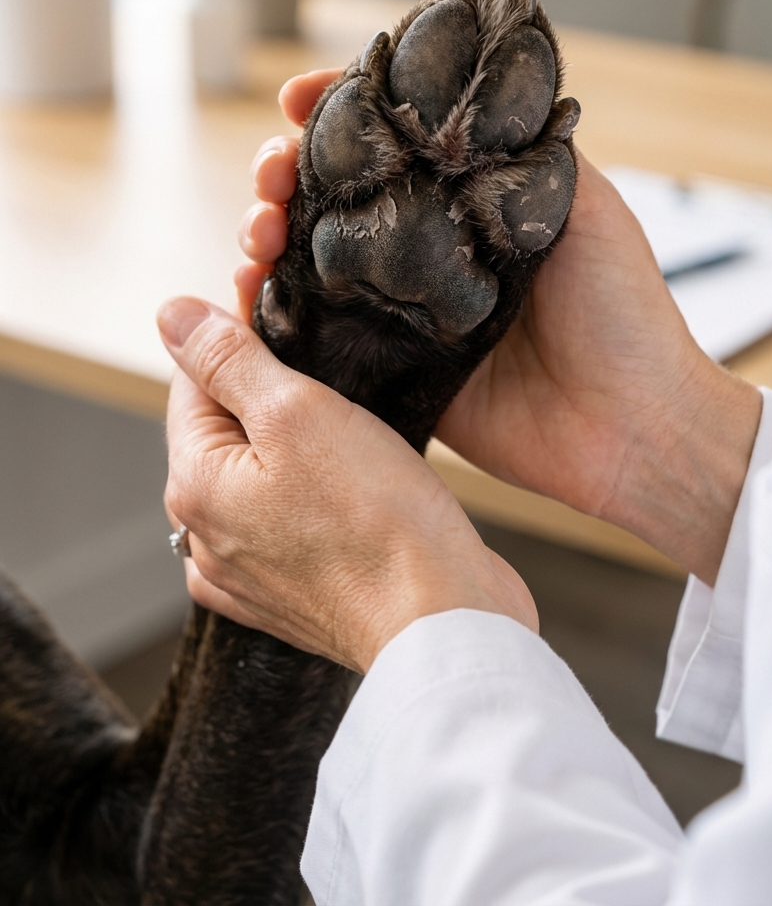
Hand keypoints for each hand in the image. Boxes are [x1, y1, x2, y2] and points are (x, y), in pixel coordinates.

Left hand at [158, 297, 536, 672]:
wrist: (440, 621)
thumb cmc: (377, 520)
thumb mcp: (298, 411)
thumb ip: (228, 360)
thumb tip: (172, 314)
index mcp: (195, 487)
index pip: (193, 381)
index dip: (239, 333)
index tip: (286, 309)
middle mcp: (208, 537)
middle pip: (224, 429)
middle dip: (268, 388)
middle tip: (332, 364)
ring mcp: (249, 573)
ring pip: (259, 474)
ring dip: (295, 441)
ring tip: (352, 421)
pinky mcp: (294, 595)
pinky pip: (286, 521)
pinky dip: (310, 494)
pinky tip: (349, 482)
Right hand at [237, 70, 760, 585]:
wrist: (633, 425)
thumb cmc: (625, 312)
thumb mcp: (588, 205)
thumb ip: (528, 150)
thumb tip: (464, 96)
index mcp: (469, 205)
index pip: (389, 145)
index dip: (337, 114)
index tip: (298, 97)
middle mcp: (429, 253)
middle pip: (334, 198)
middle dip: (284, 171)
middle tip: (270, 172)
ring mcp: (404, 313)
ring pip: (310, 261)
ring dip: (267, 233)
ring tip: (258, 228)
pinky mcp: (391, 373)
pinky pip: (314, 337)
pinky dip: (269, 310)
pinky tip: (248, 287)